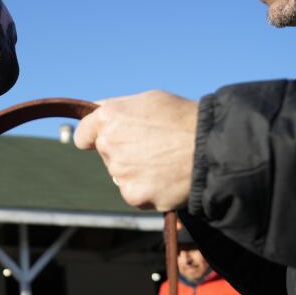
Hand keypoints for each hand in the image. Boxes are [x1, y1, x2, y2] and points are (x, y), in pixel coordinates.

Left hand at [73, 90, 197, 209]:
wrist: (212, 148)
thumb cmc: (184, 119)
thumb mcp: (149, 100)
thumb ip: (117, 108)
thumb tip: (95, 111)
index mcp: (109, 117)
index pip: (82, 135)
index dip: (94, 137)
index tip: (105, 140)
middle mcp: (109, 144)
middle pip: (107, 156)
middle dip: (124, 153)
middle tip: (154, 148)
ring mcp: (120, 172)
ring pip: (122, 175)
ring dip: (137, 172)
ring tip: (165, 162)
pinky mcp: (133, 195)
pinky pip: (135, 194)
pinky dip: (148, 190)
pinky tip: (166, 178)